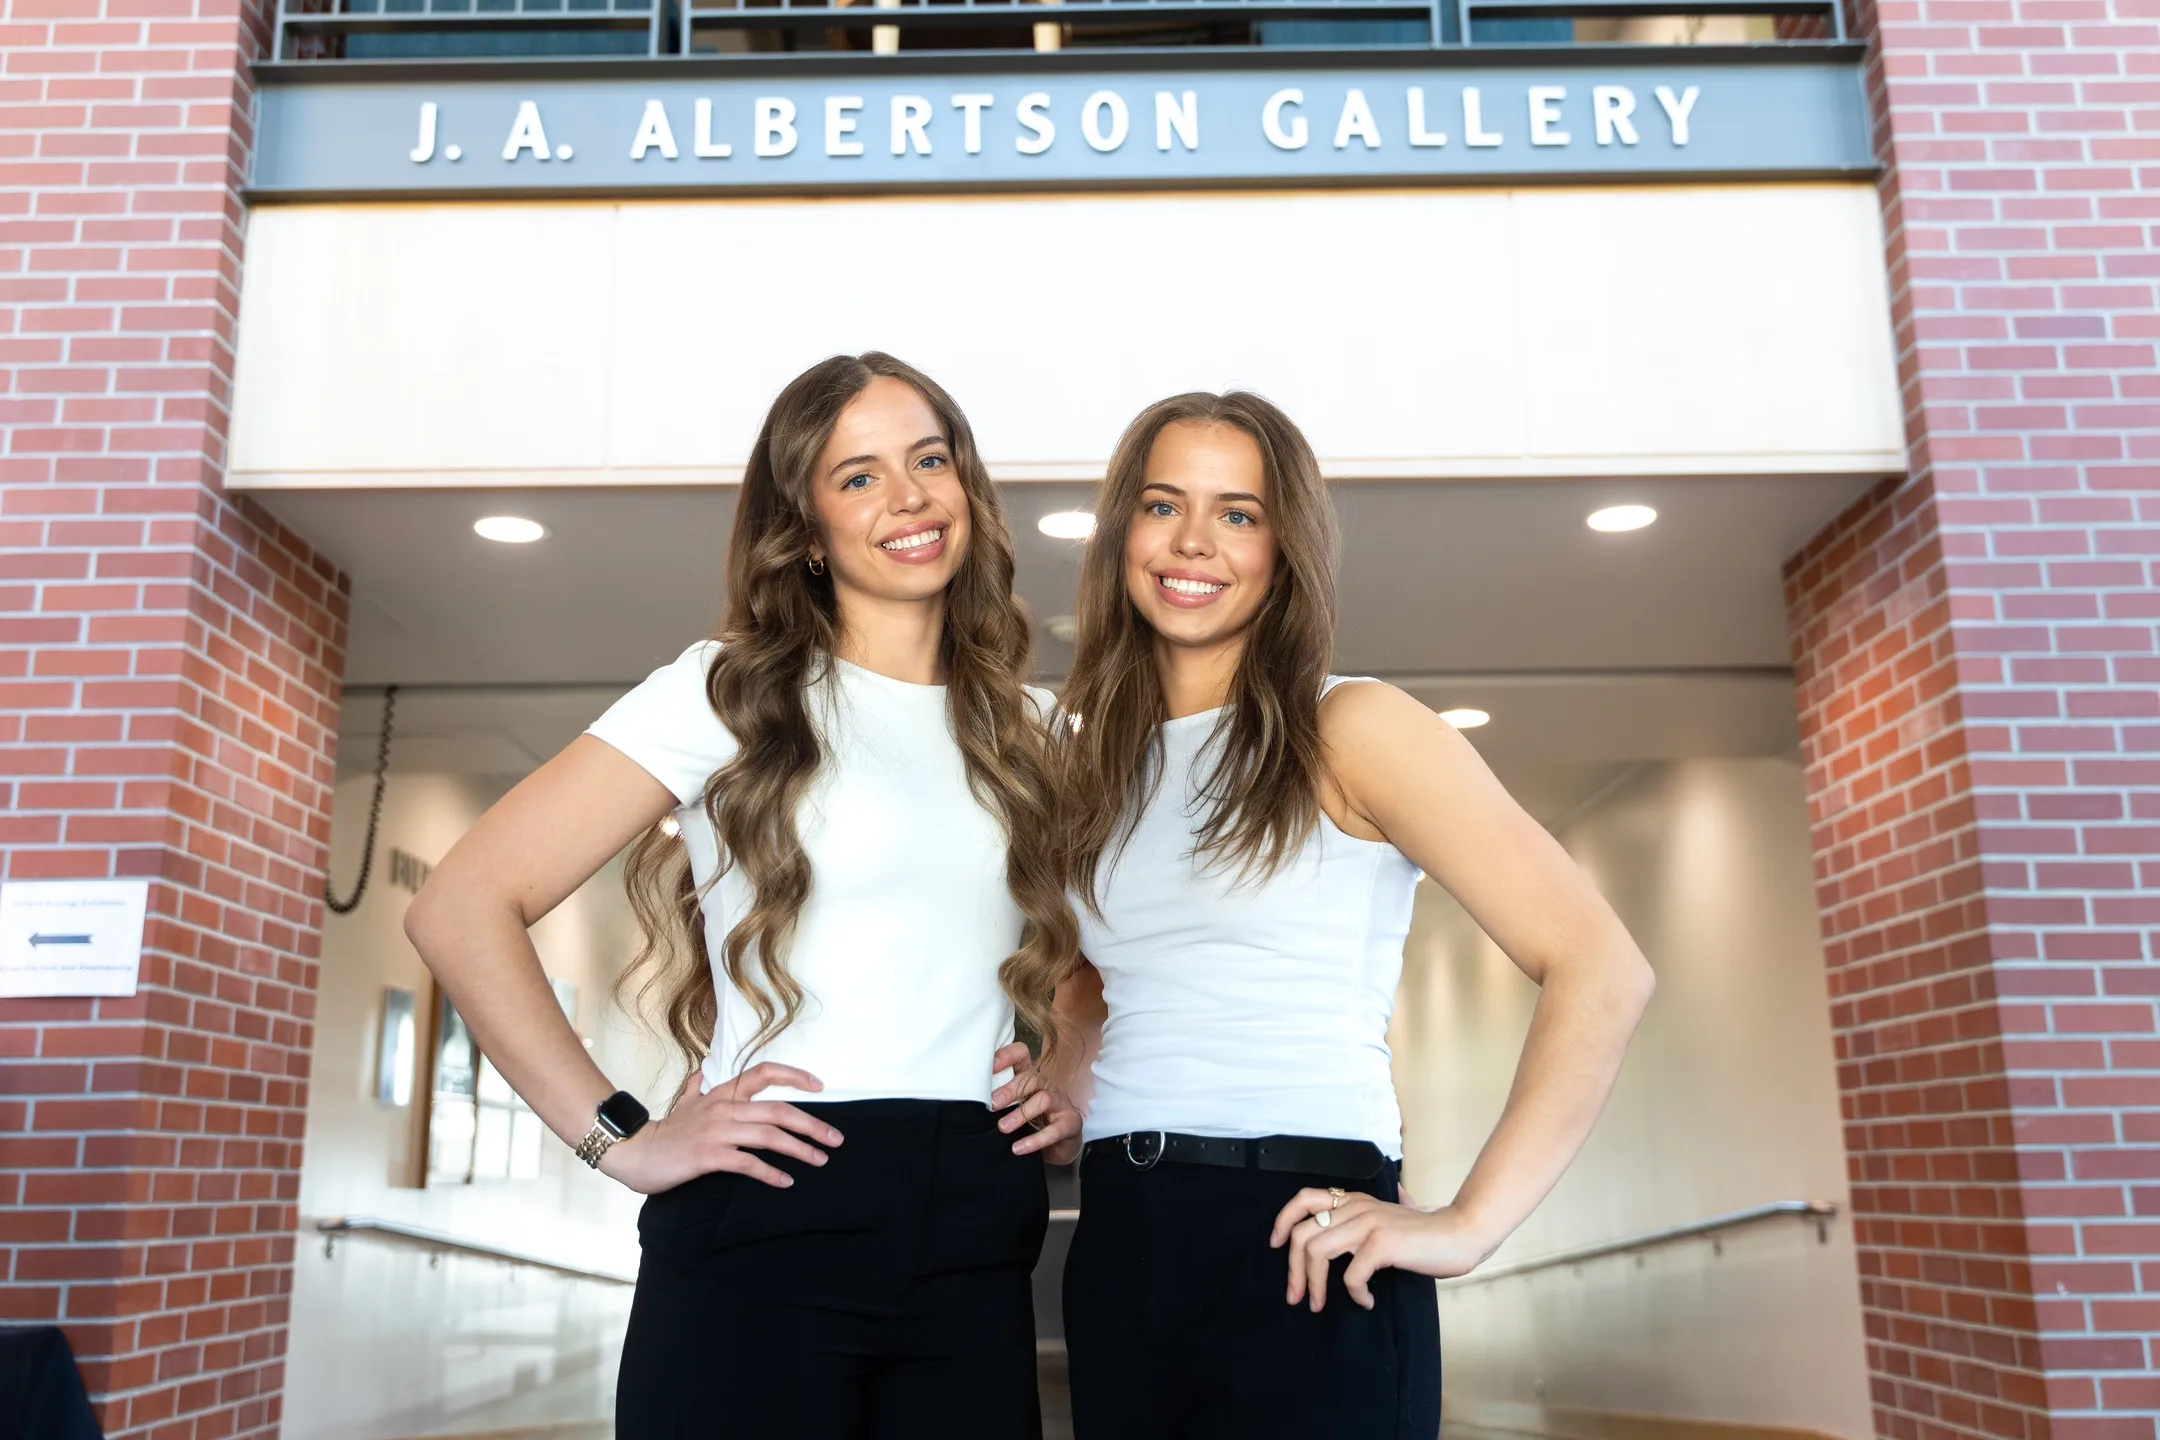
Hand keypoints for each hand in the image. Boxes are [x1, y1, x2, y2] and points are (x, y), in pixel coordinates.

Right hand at [598, 1062, 843, 1194]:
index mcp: (722, 1093)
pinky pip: (748, 1163)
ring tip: (819, 1160)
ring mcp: (717, 1132)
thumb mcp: (685, 1102)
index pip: (763, 1073)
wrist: (635, 1152)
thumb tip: (704, 1071)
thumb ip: (699, 1086)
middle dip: (812, 1125)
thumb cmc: (666, 1132)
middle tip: (835, 1139)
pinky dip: (770, 1173)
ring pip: (769, 1136)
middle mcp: (724, 1108)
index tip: (820, 1085)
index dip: (795, 1076)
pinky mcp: (709, 1156)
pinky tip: (786, 1181)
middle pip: (778, 1110)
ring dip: (800, 1150)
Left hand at [988, 1042, 1082, 1164]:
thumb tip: (969, 1103)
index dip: (1007, 1056)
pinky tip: (1018, 1148)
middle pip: (1031, 1078)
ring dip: (1021, 1114)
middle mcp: (1045, 1086)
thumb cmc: (1034, 1120)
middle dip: (1011, 1090)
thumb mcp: (1016, 1106)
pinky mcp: (1069, 1123)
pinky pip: (1054, 1130)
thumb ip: (999, 1100)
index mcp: (1029, 1077)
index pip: (1021, 1055)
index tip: (989, 1066)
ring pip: (1043, 1099)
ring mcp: (1060, 1103)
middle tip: (993, 1103)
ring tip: (1003, 1128)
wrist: (1063, 1144)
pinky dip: (1035, 1140)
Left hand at [1270, 1190, 1499, 1311]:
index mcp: (1354, 1200)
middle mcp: (1356, 1207)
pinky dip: (1354, 1294)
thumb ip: (1370, 1215)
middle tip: (1297, 1296)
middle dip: (1292, 1270)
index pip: (1304, 1198)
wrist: (1462, 1234)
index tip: (1275, 1245)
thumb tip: (1351, 1224)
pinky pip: (1350, 1275)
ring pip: (1316, 1252)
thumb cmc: (1427, 1234)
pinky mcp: (1382, 1243)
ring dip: (1314, 1285)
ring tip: (1321, 1304)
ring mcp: (1368, 1223)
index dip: (1283, 1220)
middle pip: (1302, 1234)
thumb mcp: (1391, 1216)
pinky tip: (1367, 1301)